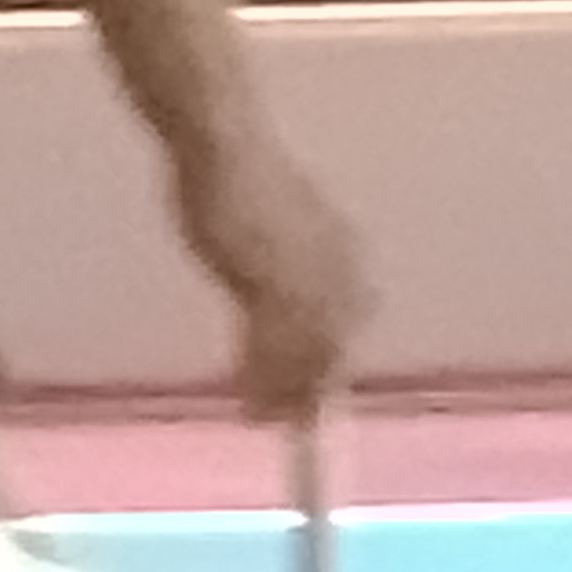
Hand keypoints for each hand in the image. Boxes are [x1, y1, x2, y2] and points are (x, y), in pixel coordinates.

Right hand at [170, 130, 366, 425]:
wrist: (224, 147)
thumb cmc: (236, 173)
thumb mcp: (272, 223)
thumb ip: (284, 260)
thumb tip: (276, 284)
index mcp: (344, 250)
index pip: (348, 320)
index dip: (328, 360)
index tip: (314, 390)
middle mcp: (338, 270)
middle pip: (334, 347)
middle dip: (313, 388)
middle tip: (292, 423)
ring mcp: (308, 282)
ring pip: (306, 357)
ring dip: (287, 393)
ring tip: (265, 419)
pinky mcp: (273, 288)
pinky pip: (272, 353)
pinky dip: (263, 384)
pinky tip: (250, 405)